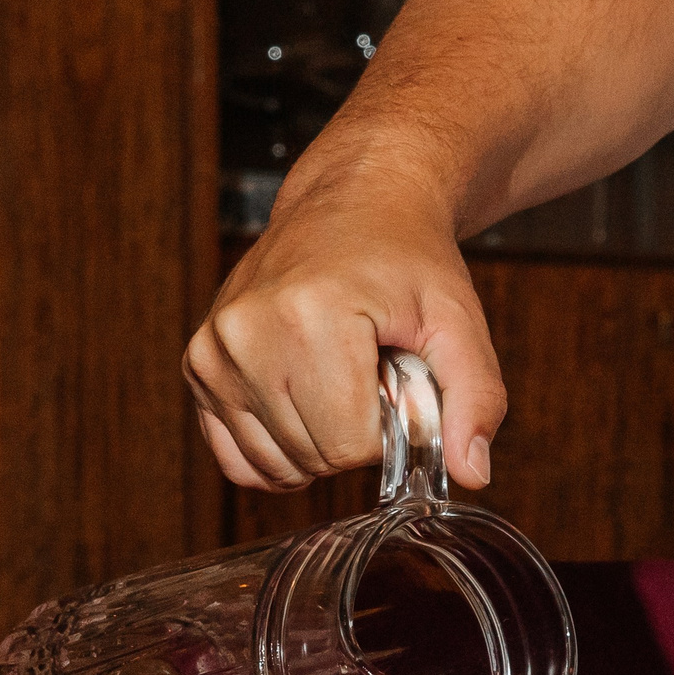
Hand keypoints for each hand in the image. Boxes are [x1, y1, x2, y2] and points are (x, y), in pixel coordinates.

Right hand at [184, 165, 505, 493]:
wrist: (350, 201)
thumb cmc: (405, 259)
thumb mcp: (458, 321)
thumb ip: (476, 398)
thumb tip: (473, 473)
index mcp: (310, 314)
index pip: (350, 444)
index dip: (387, 430)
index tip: (395, 381)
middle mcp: (247, 330)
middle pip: (312, 457)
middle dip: (353, 434)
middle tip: (368, 374)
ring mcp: (213, 349)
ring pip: (274, 465)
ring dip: (316, 443)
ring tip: (335, 380)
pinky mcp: (198, 365)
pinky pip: (235, 459)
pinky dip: (275, 451)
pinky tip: (302, 408)